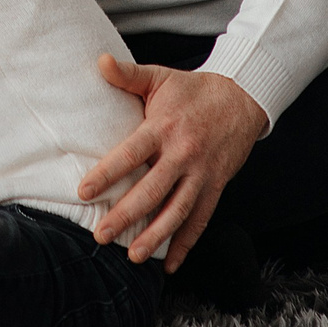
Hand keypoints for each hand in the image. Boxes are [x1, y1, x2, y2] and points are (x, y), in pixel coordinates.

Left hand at [75, 55, 266, 270]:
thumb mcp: (160, 77)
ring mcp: (202, 173)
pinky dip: (187, 244)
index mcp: (164, 128)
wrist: (243, 97)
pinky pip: (201, 220)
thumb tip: (99, 61)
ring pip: (178, 211)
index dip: (107, 174)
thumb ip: (128, 74)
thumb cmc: (193, 90)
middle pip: (152, 190)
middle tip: (102, 234)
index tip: (84, 192)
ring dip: (156, 236)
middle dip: (126, 215)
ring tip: (134, 256)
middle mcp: (183, 154)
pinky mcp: (216, 186)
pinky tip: (170, 265)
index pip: (131, 154)